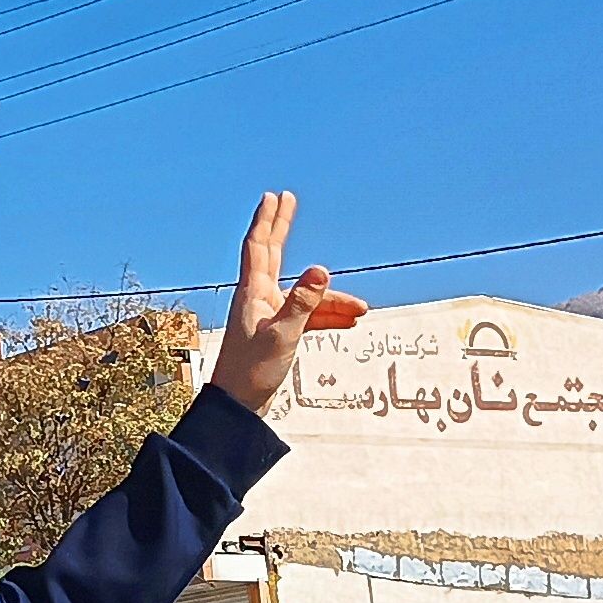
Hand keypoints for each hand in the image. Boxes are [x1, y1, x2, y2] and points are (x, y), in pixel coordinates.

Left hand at [206, 193, 363, 412]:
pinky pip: (307, 316)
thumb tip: (321, 270)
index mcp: (252, 293)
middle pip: (273, 254)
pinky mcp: (278, 332)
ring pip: (303, 295)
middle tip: (288, 200)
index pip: (259, 246)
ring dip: (332, 299)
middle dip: (282, 228)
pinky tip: (350, 321)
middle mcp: (258, 298)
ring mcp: (268, 314)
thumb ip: (303, 303)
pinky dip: (327, 317)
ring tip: (362, 310)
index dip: (267, 220)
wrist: (239, 406)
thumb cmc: (252, 372)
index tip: (275, 196)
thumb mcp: (282, 336)